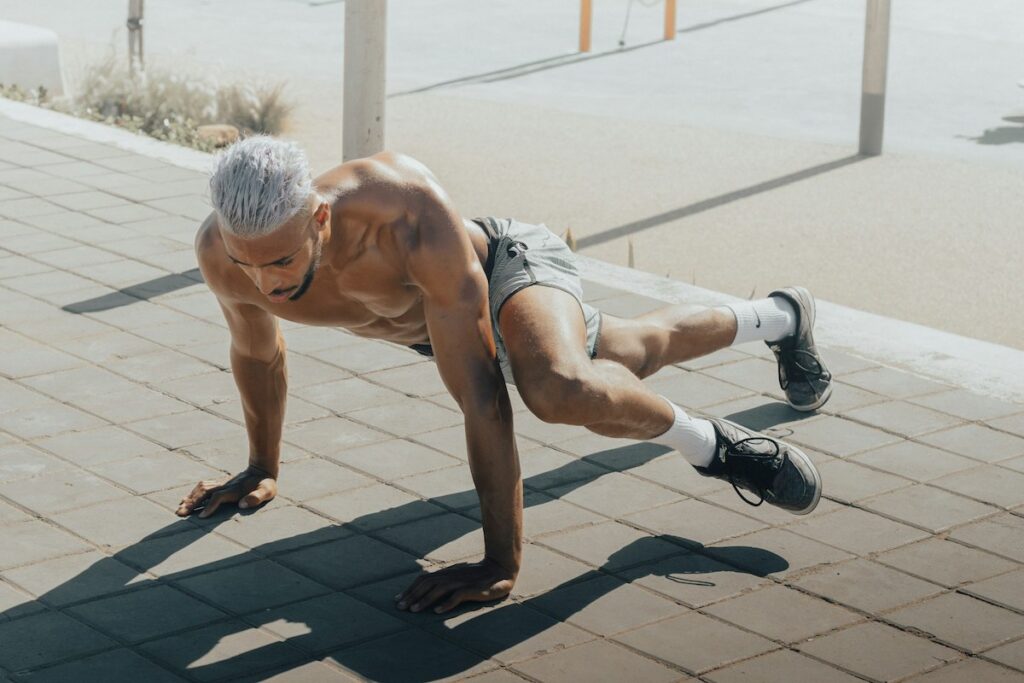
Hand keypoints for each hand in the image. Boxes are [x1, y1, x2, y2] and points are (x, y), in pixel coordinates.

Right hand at [175, 466, 276, 517]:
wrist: (262, 469)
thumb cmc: (266, 484)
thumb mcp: (267, 491)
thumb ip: (256, 497)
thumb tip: (242, 505)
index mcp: (235, 490)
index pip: (218, 497)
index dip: (210, 506)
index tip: (201, 517)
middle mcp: (225, 486)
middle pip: (205, 493)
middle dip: (192, 503)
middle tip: (180, 514)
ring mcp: (222, 484)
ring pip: (201, 489)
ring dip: (190, 498)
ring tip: (179, 508)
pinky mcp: (220, 485)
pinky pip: (203, 487)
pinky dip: (193, 493)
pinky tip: (186, 500)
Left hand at [395, 557, 515, 613]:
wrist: (500, 569)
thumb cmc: (477, 575)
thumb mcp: (458, 576)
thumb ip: (444, 581)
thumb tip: (426, 590)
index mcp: (446, 573)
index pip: (423, 579)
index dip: (410, 589)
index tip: (398, 600)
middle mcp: (451, 575)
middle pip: (427, 583)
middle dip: (412, 595)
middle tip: (400, 607)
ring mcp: (462, 581)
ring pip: (439, 589)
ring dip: (425, 599)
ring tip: (414, 610)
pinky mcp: (473, 589)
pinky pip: (458, 596)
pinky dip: (447, 603)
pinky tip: (438, 611)